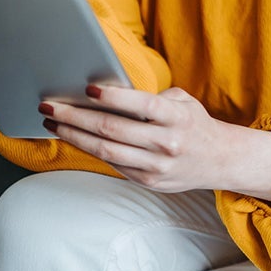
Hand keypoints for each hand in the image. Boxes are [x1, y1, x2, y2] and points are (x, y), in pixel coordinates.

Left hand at [41, 84, 270, 204]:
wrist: (220, 160)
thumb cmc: (194, 124)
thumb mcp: (182, 102)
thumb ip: (152, 98)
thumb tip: (108, 94)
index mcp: (176, 118)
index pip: (140, 105)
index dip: (112, 96)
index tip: (86, 88)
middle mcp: (166, 144)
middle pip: (112, 129)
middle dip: (75, 117)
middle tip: (50, 106)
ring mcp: (156, 167)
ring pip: (106, 150)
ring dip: (74, 136)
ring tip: (53, 124)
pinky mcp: (148, 182)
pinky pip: (113, 164)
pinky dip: (91, 149)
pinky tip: (75, 138)